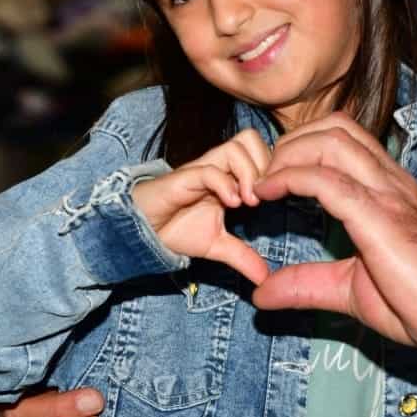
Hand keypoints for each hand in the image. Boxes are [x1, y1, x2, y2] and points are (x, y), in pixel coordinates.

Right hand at [131, 130, 271, 284]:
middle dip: (265, 166)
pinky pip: (208, 170)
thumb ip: (243, 257)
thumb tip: (265, 278)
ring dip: (249, 174)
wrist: (142, 233)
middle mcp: (217, 167)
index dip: (273, 169)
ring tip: (248, 202)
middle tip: (262, 197)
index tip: (274, 199)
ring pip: (235, 147)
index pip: (260, 150)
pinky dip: (225, 184)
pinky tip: (231, 205)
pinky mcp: (183, 179)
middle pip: (251, 139)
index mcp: (228, 176)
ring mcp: (201, 170)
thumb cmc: (176, 230)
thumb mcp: (217, 247)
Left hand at [249, 113, 416, 356]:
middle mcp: (389, 181)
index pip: (345, 139)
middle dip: (291, 142)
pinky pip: (326, 179)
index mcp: (388, 191)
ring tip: (265, 183)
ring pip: (331, 140)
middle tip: (265, 177)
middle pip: (335, 127)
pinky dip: (290, 177)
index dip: (303, 147)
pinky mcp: (377, 213)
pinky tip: (268, 193)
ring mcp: (386, 193)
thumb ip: (307, 285)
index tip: (272, 179)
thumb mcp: (349, 291)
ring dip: (288, 154)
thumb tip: (261, 293)